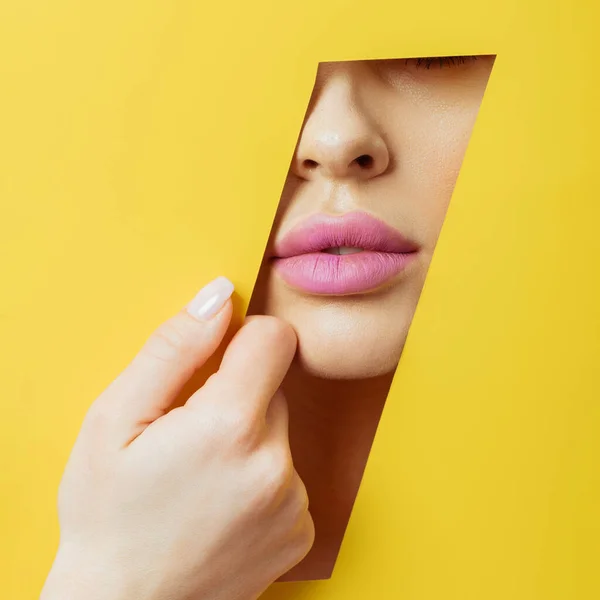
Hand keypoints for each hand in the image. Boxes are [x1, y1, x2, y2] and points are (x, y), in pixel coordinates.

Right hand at [41, 277, 313, 599]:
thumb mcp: (114, 420)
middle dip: (235, 396)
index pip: (275, 337)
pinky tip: (222, 502)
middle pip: (274, 386)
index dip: (244, 339)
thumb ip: (173, 348)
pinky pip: (288, 472)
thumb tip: (219, 295)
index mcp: (229, 426)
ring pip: (279, 430)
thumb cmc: (108, 514)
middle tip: (189, 434)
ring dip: (247, 437)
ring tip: (201, 474)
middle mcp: (276, 464)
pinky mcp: (300, 528)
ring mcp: (293, 502)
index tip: (216, 361)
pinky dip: (260, 476)